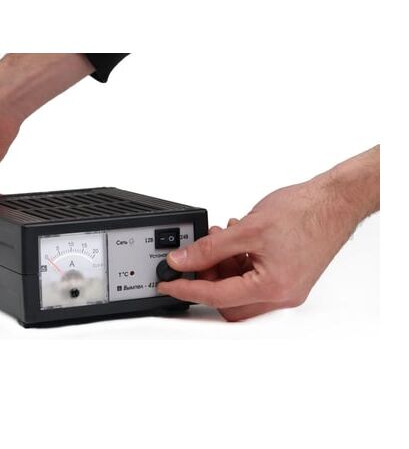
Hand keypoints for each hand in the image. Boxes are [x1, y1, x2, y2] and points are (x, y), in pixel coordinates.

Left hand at [158, 146, 379, 320]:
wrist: (336, 201)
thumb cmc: (305, 212)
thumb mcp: (247, 228)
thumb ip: (210, 248)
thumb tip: (182, 261)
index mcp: (273, 287)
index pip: (217, 297)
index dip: (187, 289)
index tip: (168, 284)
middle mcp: (282, 295)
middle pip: (229, 303)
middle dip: (208, 280)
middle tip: (197, 258)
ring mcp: (287, 288)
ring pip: (241, 292)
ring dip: (223, 269)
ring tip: (219, 240)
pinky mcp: (289, 278)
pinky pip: (254, 281)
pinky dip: (238, 265)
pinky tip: (235, 242)